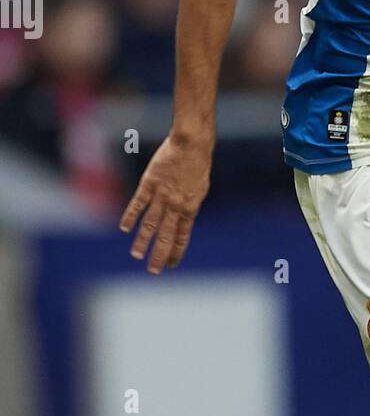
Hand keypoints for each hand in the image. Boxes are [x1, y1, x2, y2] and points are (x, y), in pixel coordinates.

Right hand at [119, 132, 211, 272]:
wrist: (191, 145)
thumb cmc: (197, 166)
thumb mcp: (199, 189)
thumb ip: (189, 206)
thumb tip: (183, 220)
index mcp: (190, 208)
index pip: (182, 237)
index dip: (176, 252)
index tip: (170, 265)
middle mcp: (176, 205)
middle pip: (166, 235)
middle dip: (159, 255)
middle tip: (153, 271)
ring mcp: (162, 195)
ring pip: (150, 223)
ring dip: (143, 241)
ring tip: (136, 256)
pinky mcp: (149, 184)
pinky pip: (138, 203)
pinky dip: (130, 216)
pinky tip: (124, 229)